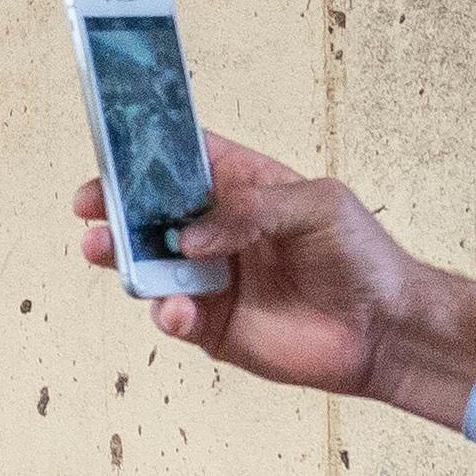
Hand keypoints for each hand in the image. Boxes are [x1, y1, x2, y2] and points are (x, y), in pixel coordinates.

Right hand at [75, 134, 475, 431]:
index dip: (149, 150)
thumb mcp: (317, 204)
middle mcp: (219, 231)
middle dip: (115, 206)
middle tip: (91, 204)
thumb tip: (189, 236)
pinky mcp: (210, 326)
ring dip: (121, 256)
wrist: (384, 329)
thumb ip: (251, 208)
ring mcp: (210, 279)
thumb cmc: (361, 256)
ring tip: (103, 250)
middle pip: (151, 212)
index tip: (114, 147)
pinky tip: (176, 309)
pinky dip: (164, 311)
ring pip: (148, 263)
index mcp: (243, 189)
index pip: (186, 160)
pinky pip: (171, 315)